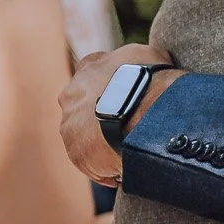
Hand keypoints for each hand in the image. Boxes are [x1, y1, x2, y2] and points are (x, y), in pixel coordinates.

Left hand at [59, 44, 184, 186]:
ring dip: (103, 143)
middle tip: (128, 128)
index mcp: (89, 67)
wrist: (140, 110)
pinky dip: (105, 167)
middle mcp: (71, 94)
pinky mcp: (75, 151)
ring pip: (86, 137)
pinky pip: (91, 163)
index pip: (95, 76)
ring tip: (129, 153)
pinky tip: (124, 169)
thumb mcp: (149, 55)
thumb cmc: (148, 79)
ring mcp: (70, 124)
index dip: (112, 89)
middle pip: (85, 108)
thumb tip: (152, 61)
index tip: (127, 100)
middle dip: (101, 117)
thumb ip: (141, 58)